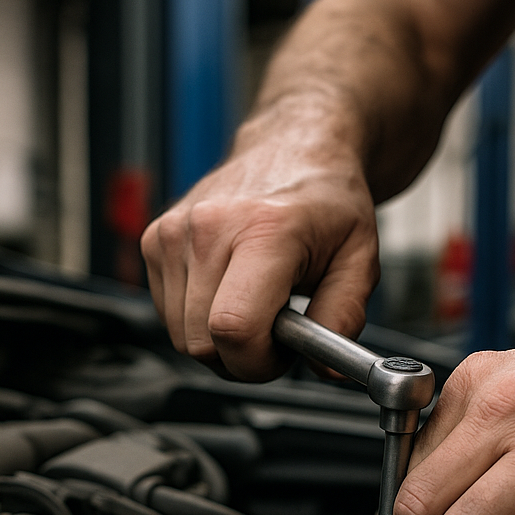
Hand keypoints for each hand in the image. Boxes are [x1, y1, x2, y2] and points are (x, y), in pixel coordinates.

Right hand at [141, 105, 379, 379]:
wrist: (294, 147)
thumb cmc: (326, 201)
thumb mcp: (361, 259)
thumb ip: (345, 317)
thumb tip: (325, 367)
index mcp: (264, 230)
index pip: (233, 329)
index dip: (258, 363)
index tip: (282, 354)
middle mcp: (209, 227)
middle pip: (202, 343)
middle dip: (242, 357)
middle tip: (276, 330)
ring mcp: (173, 232)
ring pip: (181, 336)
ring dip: (220, 340)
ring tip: (256, 306)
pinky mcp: (154, 240)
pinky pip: (168, 315)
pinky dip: (199, 320)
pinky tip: (230, 292)